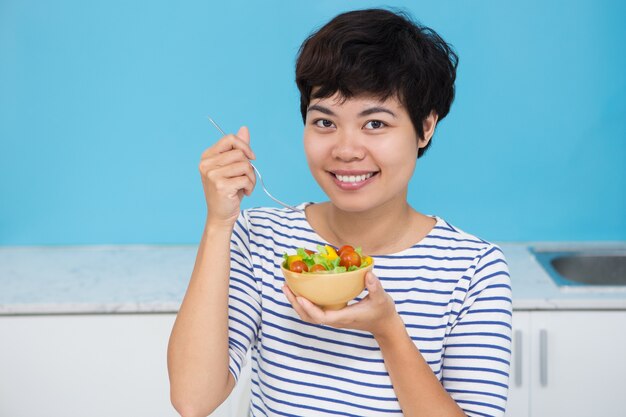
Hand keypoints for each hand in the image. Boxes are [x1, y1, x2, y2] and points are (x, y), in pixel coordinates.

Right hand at [199, 126, 255, 227]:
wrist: (221, 215)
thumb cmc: (228, 190)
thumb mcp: (233, 167)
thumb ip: (238, 148)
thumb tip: (244, 128)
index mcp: (207, 156)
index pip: (229, 138)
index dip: (244, 146)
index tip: (251, 157)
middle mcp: (207, 164)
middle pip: (239, 153)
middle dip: (249, 166)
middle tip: (247, 178)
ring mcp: (212, 175)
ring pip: (244, 165)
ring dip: (251, 177)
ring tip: (246, 186)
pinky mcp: (220, 186)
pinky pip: (245, 179)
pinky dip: (250, 186)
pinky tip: (245, 193)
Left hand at [282, 271, 399, 337]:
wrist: (384, 324)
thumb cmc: (382, 311)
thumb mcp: (381, 298)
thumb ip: (375, 287)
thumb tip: (368, 273)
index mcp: (344, 317)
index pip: (322, 318)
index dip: (309, 309)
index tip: (300, 297)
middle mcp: (335, 320)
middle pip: (309, 318)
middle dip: (296, 304)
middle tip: (286, 287)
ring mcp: (333, 318)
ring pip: (309, 316)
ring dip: (297, 303)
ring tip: (288, 288)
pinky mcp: (333, 314)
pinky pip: (314, 311)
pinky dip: (304, 302)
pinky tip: (301, 289)